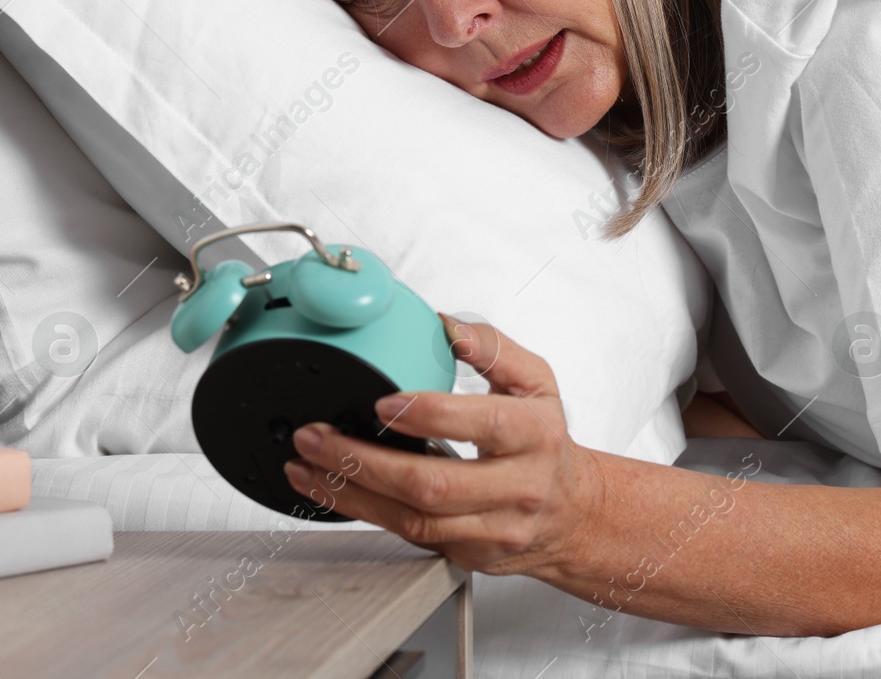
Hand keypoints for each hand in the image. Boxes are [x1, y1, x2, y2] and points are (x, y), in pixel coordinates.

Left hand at [283, 315, 602, 578]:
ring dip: (351, 493)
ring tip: (308, 466)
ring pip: (413, 519)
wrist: (572, 513)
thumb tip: (447, 326)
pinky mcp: (468, 554)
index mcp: (534, 436)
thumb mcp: (535, 384)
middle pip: (433, 484)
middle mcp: (517, 487)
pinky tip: (333, 490)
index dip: (429, 414)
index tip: (383, 402)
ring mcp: (493, 529)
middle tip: (318, 436)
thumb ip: (493, 348)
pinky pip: (409, 536)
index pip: (482, 424)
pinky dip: (364, 512)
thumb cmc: (546, 443)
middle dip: (364, 461)